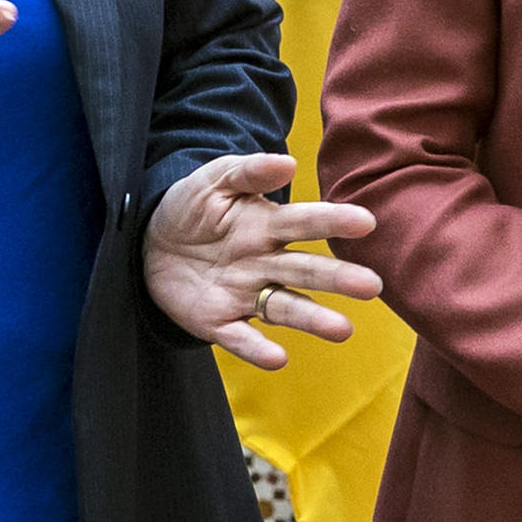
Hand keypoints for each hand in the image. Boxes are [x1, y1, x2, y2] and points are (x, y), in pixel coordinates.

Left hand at [144, 153, 380, 368]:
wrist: (149, 243)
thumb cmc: (192, 207)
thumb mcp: (214, 180)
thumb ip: (248, 171)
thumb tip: (288, 163)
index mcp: (267, 225)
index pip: (304, 223)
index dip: (333, 221)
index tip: (365, 223)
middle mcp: (265, 263)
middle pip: (305, 270)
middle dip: (337, 278)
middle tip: (371, 286)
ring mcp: (245, 295)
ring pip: (284, 308)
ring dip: (313, 319)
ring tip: (343, 330)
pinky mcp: (219, 323)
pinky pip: (240, 338)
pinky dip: (257, 349)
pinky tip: (277, 358)